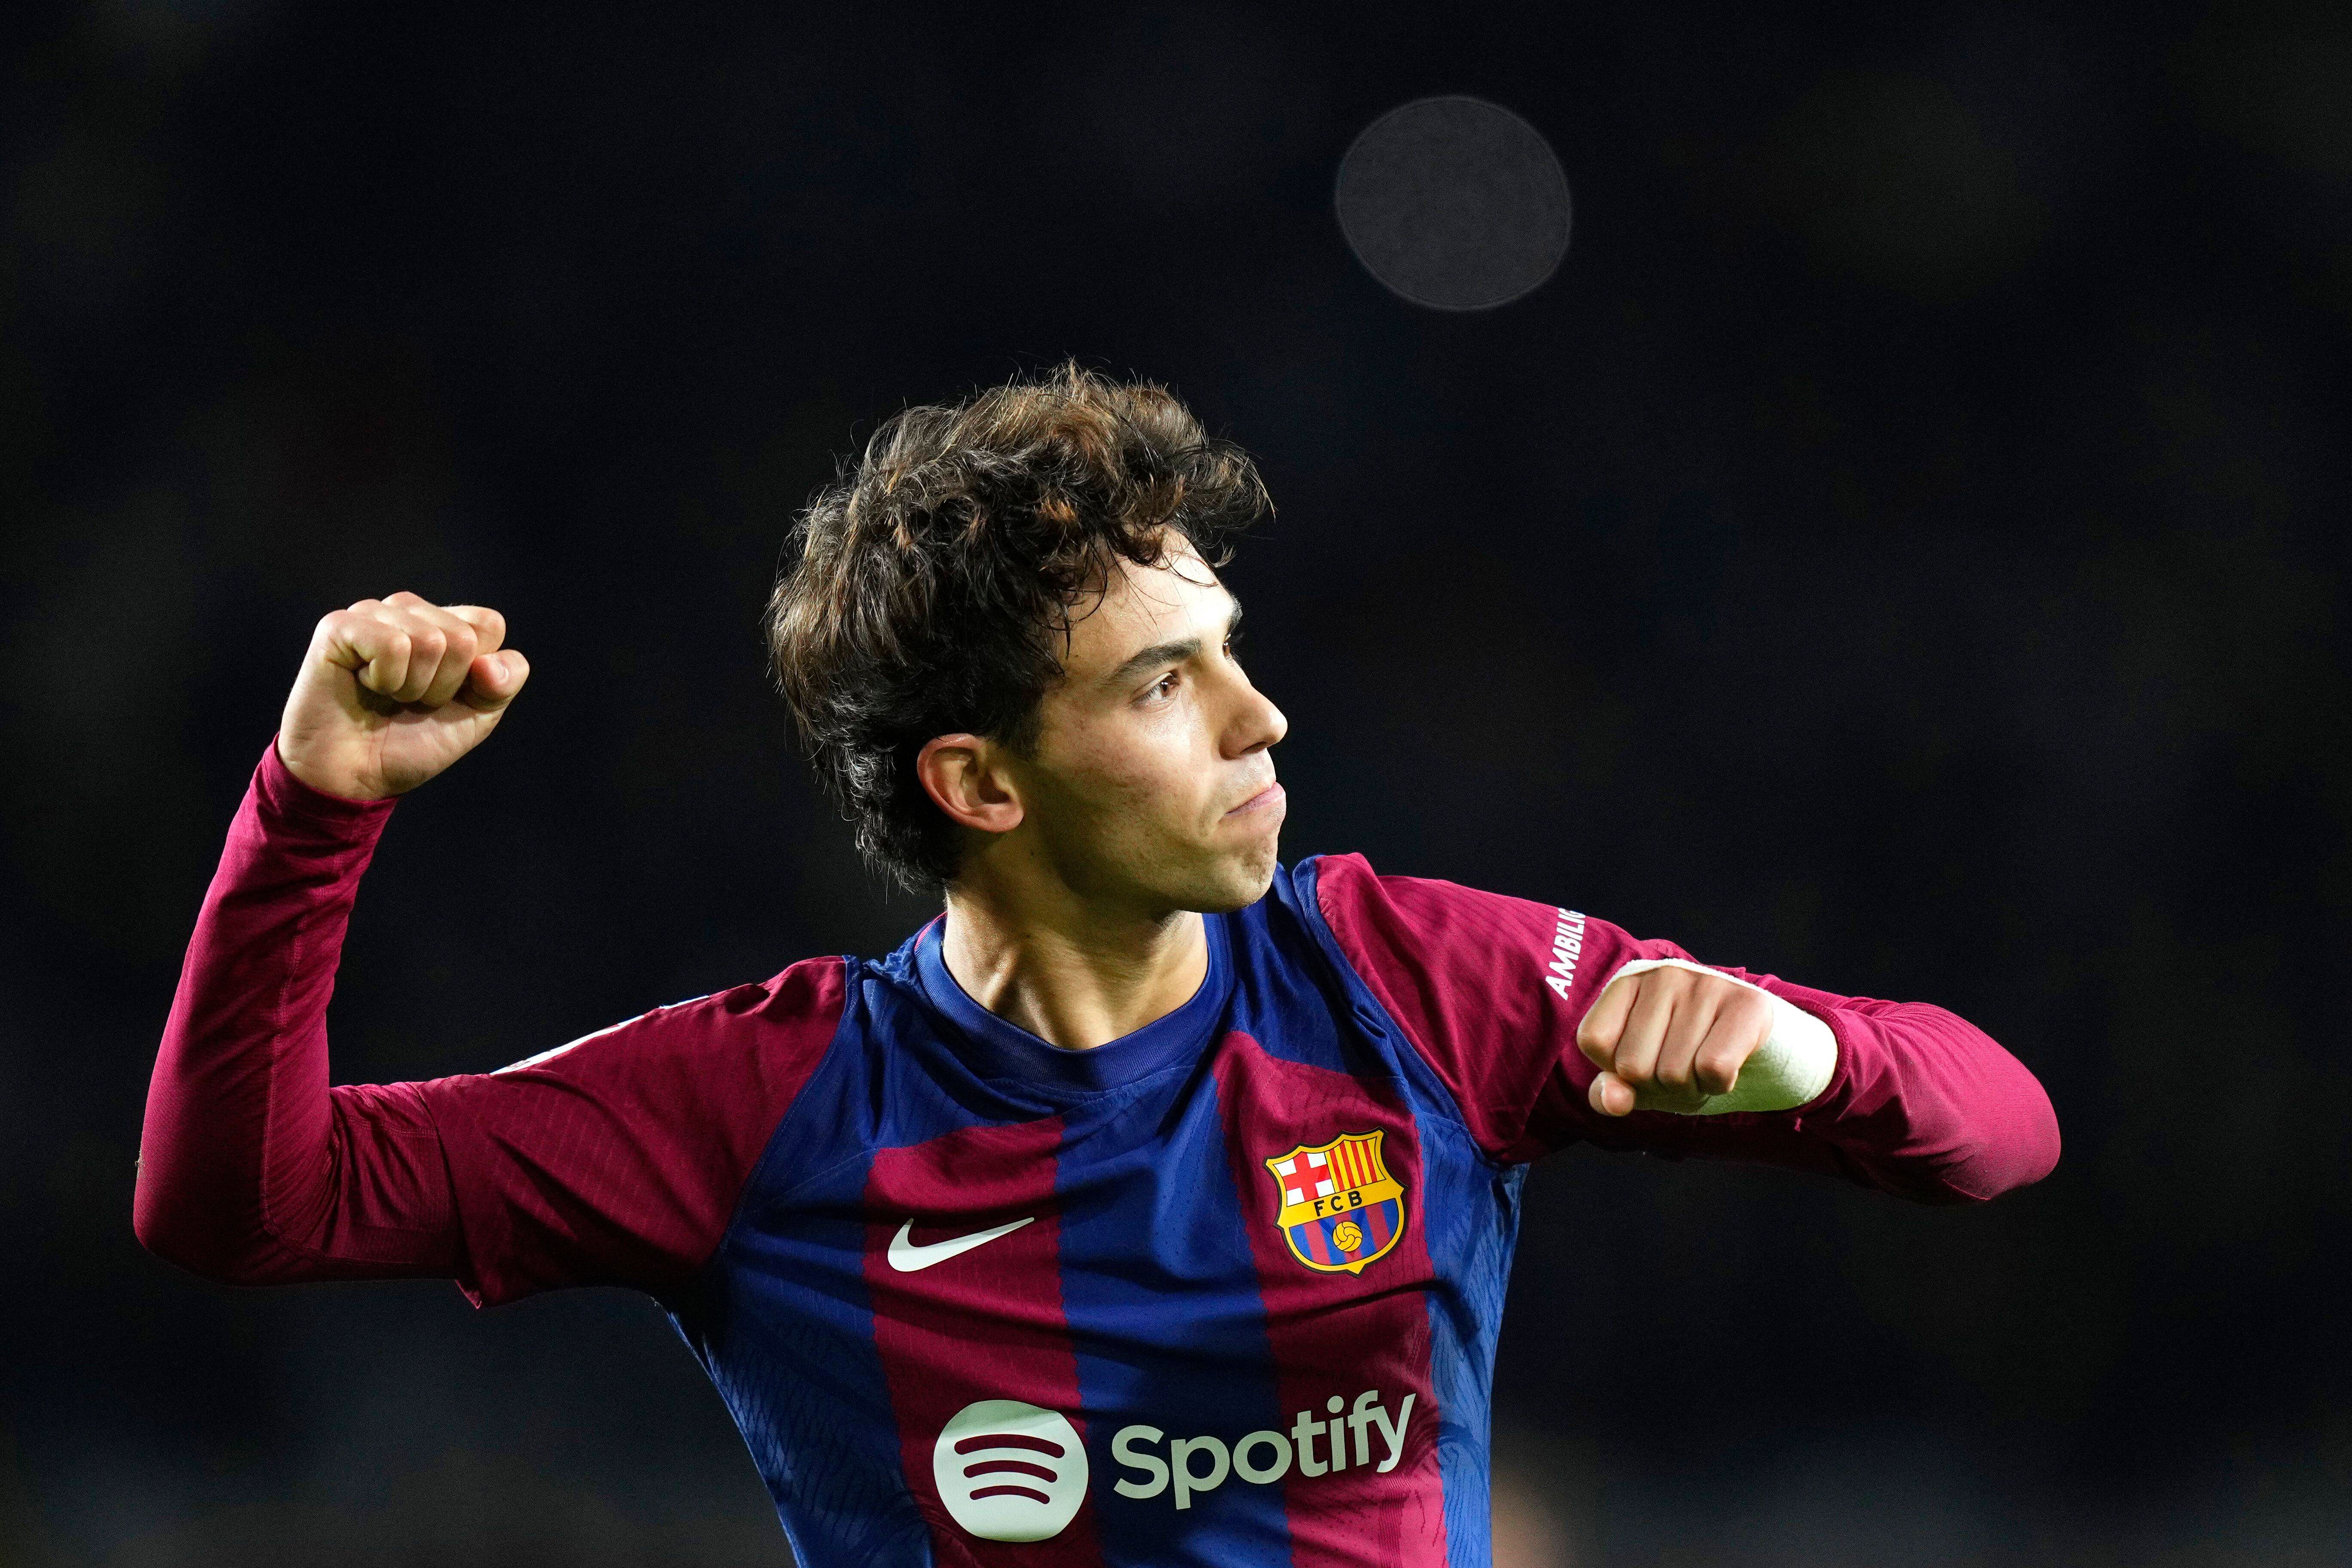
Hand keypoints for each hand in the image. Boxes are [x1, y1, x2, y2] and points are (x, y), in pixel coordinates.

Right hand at [276, 592, 529, 799]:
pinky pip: (391, 645)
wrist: (355, 776)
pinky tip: (362, 684)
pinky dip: (384, 680)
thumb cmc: (412, 743)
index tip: (446, 696)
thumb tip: (490, 663)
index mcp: (444, 623)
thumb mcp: (476, 718)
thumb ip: (502, 685)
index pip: (488, 624)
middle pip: (462, 637)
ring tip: (386, 695)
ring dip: (412, 687)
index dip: (476, 675)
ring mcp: (372, 613)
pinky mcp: (339, 625)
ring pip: (429, 640)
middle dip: (442, 686)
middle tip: (409, 701)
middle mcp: (408, 610)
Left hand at [1575, 962, 1773, 1116]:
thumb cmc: (1685, 1056)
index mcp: (1627, 982)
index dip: (1618, 1069)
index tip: (1645, 1059)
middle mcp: (1663, 975)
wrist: (1754, 1043)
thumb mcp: (1639, 1078)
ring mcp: (1705, 984)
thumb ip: (1610, 1093)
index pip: (1593, 1040)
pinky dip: (1719, 1085)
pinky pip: (1714, 1069)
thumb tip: (1612, 1100)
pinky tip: (1729, 1066)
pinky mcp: (1745, 1004)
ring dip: (1691, 1089)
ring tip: (1704, 1066)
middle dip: (1658, 1087)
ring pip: (1674, 1074)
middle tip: (1682, 1068)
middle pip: (1633, 1066)